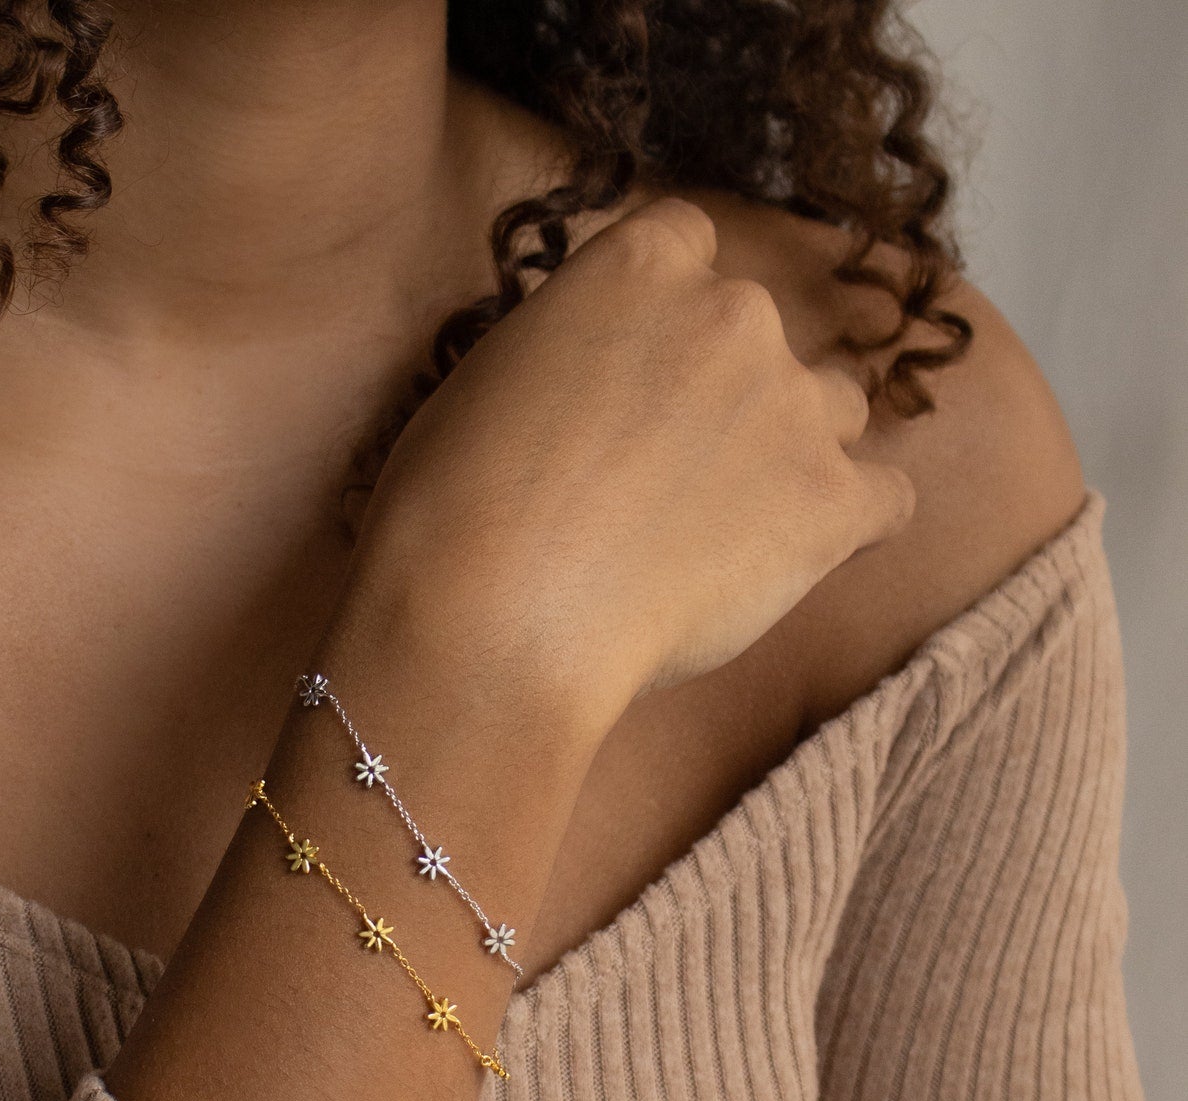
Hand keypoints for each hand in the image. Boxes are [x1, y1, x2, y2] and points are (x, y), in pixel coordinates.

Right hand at [342, 195, 915, 745]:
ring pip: (835, 411)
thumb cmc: (452, 508)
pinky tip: (798, 557)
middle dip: (727, 393)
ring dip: (793, 452)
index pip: (691, 246)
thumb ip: (571, 352)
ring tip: (725, 528)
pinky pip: (888, 500)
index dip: (669, 315)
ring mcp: (794, 408)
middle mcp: (735, 314)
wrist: (492, 615)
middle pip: (763, 336)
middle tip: (666, 477)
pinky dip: (852, 525)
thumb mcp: (491, 381)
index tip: (643, 373)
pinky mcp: (832, 505)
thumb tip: (592, 383)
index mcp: (641, 263)